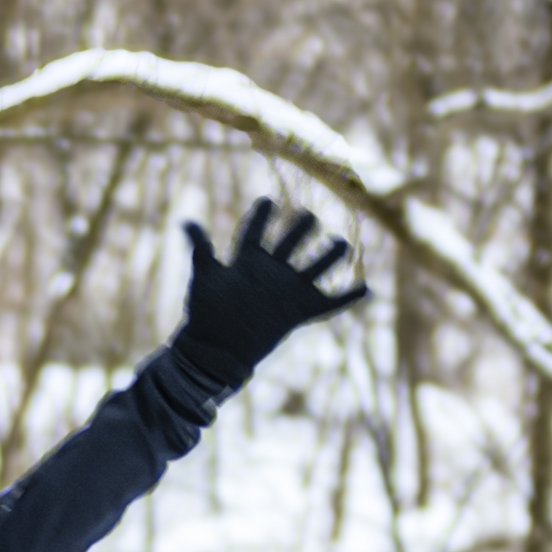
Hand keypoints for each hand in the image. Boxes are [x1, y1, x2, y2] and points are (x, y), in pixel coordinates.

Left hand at [170, 196, 364, 387]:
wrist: (215, 350)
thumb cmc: (206, 313)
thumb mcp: (204, 277)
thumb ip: (200, 248)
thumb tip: (186, 221)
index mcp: (247, 260)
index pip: (256, 231)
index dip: (261, 215)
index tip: (267, 200)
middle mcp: (270, 272)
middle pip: (290, 243)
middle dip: (301, 228)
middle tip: (308, 215)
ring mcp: (287, 290)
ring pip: (314, 266)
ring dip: (330, 255)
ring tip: (342, 243)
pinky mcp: (299, 311)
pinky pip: (329, 304)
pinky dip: (348, 298)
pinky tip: (366, 288)